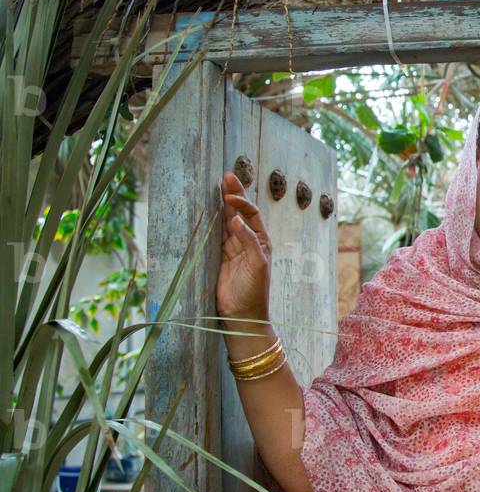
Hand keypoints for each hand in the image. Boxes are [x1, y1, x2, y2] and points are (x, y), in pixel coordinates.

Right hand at [218, 171, 271, 326]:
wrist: (242, 315)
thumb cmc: (255, 291)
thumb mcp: (257, 265)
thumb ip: (248, 241)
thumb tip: (236, 219)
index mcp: (261, 241)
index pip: (251, 214)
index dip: (241, 202)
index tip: (229, 195)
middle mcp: (247, 241)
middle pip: (239, 213)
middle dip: (233, 194)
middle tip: (226, 175)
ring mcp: (232, 249)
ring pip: (225, 221)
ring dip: (221, 204)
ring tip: (216, 186)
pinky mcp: (218, 257)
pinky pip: (214, 235)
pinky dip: (211, 222)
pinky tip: (206, 210)